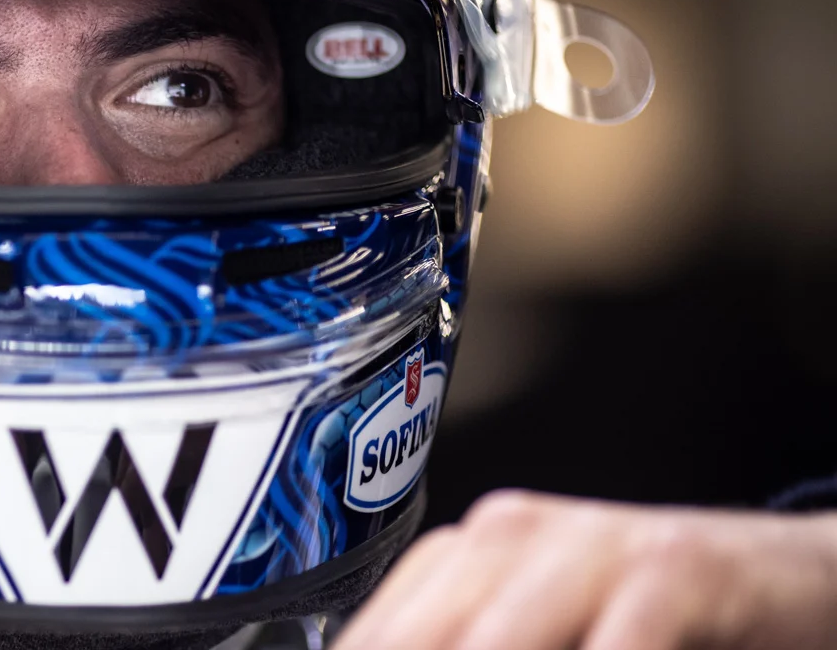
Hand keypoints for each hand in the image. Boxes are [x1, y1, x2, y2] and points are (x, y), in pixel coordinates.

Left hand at [336, 490, 836, 649]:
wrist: (794, 576)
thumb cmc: (658, 617)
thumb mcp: (546, 634)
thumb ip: (468, 641)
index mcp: (468, 552)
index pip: (380, 633)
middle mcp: (514, 536)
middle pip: (426, 635)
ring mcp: (592, 546)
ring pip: (500, 640)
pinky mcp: (676, 568)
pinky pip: (618, 647)